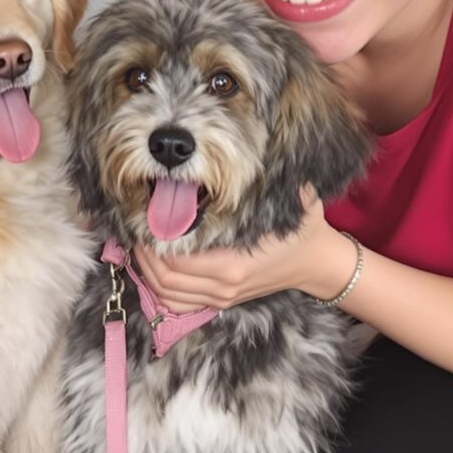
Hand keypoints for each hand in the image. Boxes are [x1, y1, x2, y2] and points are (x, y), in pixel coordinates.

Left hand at [134, 189, 351, 311]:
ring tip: (140, 244)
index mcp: (233, 263)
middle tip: (134, 228)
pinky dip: (160, 289)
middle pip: (164, 280)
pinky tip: (153, 266)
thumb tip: (247, 148)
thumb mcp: (290, 197)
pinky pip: (179, 304)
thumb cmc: (301, 226)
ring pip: (168, 294)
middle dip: (143, 255)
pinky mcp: (222, 301)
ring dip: (147, 272)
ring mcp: (222, 297)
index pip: (175, 260)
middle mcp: (224, 286)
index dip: (151, 242)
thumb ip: (269, 179)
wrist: (317, 262)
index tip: (142, 217)